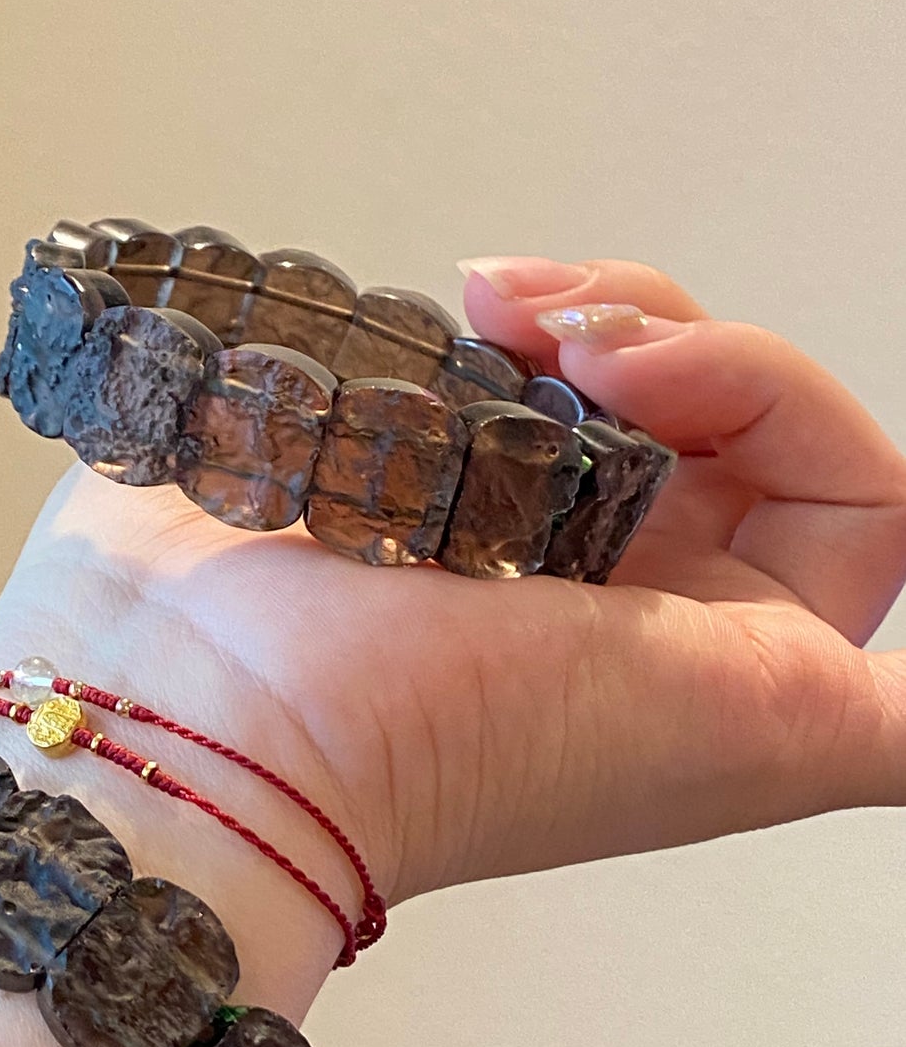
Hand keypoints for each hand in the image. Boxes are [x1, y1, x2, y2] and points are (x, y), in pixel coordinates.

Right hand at [0, 257, 905, 930]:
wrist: (209, 719)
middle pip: (718, 392)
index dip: (770, 400)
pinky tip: (441, 317)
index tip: (648, 394)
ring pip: (604, 354)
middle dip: (657, 326)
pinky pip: (486, 353)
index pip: (837, 483)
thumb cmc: (459, 744)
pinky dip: (479, 315)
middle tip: (568, 344)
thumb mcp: (770, 738)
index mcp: (714, 645)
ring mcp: (500, 515)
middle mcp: (617, 581)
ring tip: (490, 309)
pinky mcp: (398, 464)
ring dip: (570, 302)